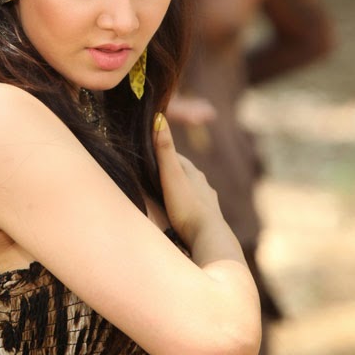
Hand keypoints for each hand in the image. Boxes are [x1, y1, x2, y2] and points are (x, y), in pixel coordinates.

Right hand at [153, 112, 222, 245]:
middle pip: (183, 172)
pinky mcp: (208, 218)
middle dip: (169, 171)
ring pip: (190, 189)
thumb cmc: (187, 206)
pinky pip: (193, 206)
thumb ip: (164, 149)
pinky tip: (180, 212)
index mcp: (193, 172)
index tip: (146, 153)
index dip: (160, 153)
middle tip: (151, 173)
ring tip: (163, 193)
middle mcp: (203, 184)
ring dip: (178, 189)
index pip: (174, 156)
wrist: (209, 237)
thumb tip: (159, 117)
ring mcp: (207, 201)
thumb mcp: (171, 175)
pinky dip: (185, 204)